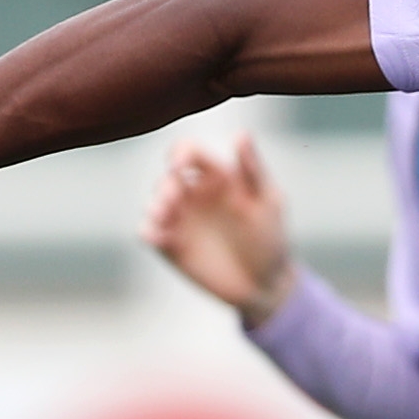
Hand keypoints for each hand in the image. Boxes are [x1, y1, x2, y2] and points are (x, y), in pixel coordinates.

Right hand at [142, 134, 295, 323]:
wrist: (264, 284)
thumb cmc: (270, 238)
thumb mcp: (268, 201)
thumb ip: (252, 169)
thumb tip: (240, 134)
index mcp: (216, 177)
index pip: (189, 154)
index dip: (179, 153)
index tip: (179, 165)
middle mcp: (194, 195)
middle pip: (167, 179)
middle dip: (165, 187)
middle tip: (172, 200)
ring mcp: (180, 221)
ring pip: (153, 204)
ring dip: (154, 207)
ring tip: (164, 217)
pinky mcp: (170, 246)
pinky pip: (149, 233)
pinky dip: (147, 231)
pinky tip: (156, 236)